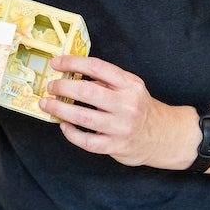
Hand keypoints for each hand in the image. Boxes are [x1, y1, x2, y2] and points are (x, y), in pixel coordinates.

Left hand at [41, 55, 183, 167]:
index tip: (55, 63)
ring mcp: (122, 127)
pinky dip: (71, 133)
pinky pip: (87, 141)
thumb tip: (70, 73)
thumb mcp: (129, 87)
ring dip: (60, 109)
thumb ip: (105, 80)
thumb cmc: (138, 107)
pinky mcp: (116, 146)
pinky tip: (64, 125)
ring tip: (47, 104)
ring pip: (83, 117)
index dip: (73, 62)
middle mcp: (128, 105)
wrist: (163, 135)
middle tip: (50, 87)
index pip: (97, 67)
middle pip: (87, 91)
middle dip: (62, 87)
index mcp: (130, 85)